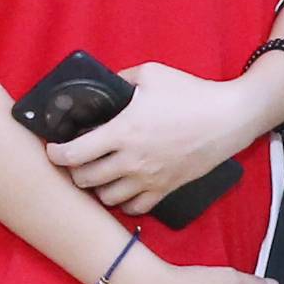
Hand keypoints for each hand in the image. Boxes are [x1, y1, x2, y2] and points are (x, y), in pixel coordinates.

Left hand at [50, 61, 258, 215]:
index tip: (54, 147)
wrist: (229, 118)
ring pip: (106, 198)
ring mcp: (149, 178)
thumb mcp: (151, 74)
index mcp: (123, 131)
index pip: (73, 154)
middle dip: (73, 170)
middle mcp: (132, 160)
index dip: (56, 153)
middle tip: (76, 159)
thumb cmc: (192, 94)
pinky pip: (135, 208)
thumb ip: (121, 79)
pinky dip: (124, 201)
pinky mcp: (166, 189)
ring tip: (99, 174)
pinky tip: (124, 188)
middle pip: (85, 180)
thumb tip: (105, 86)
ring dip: (97, 187)